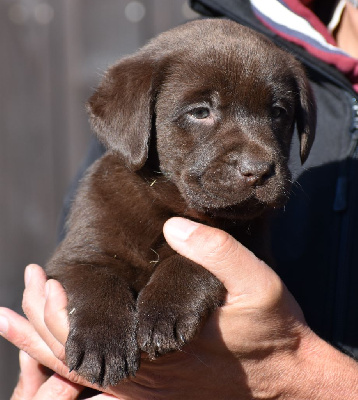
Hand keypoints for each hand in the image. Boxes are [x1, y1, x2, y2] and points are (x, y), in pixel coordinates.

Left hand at [1, 217, 357, 398]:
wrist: (284, 374)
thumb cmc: (271, 327)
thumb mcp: (257, 281)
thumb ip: (216, 251)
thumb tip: (174, 225)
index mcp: (165, 348)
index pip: (97, 337)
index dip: (64, 310)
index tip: (43, 279)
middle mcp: (148, 377)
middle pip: (75, 359)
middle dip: (42, 324)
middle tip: (24, 288)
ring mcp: (147, 389)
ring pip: (79, 375)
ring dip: (44, 346)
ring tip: (13, 318)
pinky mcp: (152, 389)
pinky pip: (96, 383)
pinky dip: (64, 364)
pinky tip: (48, 353)